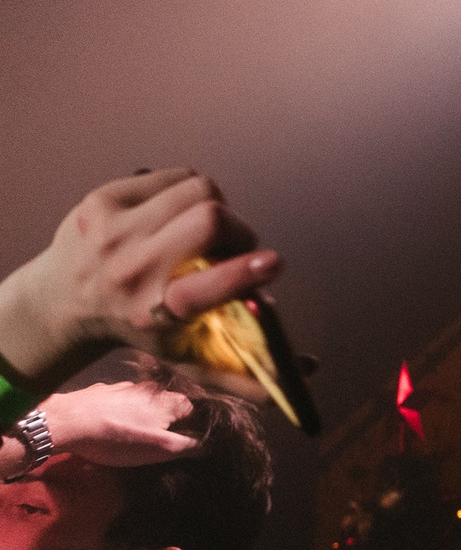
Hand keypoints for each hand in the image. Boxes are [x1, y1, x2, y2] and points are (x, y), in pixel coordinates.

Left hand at [0, 170, 279, 391]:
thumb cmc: (140, 328)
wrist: (60, 301)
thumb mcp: (185, 358)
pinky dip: (189, 190)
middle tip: (236, 245)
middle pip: (210, 220)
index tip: (272, 264)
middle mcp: (132, 269)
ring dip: (216, 206)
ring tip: (204, 229)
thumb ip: (245, 373)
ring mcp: (114, 229)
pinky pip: (175, 176)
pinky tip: (176, 213)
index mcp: (158, 311)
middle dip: (238, 228)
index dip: (243, 274)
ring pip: (199, 189)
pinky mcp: (104, 198)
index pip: (204, 289)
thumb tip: (310, 371)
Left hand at [38, 382, 199, 466]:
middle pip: (169, 407)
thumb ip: (188, 446)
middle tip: (158, 444)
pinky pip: (122, 403)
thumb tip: (209, 445)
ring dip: (144, 418)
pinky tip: (110, 427)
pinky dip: (122, 414)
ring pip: (145, 404)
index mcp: (171, 401)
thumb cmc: (118, 437)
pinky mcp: (104, 391)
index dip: (194, 429)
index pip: (196, 412)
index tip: (186, 444)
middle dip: (168, 424)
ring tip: (131, 436)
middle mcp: (152, 389)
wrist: (68, 422)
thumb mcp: (160, 449)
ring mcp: (127, 387)